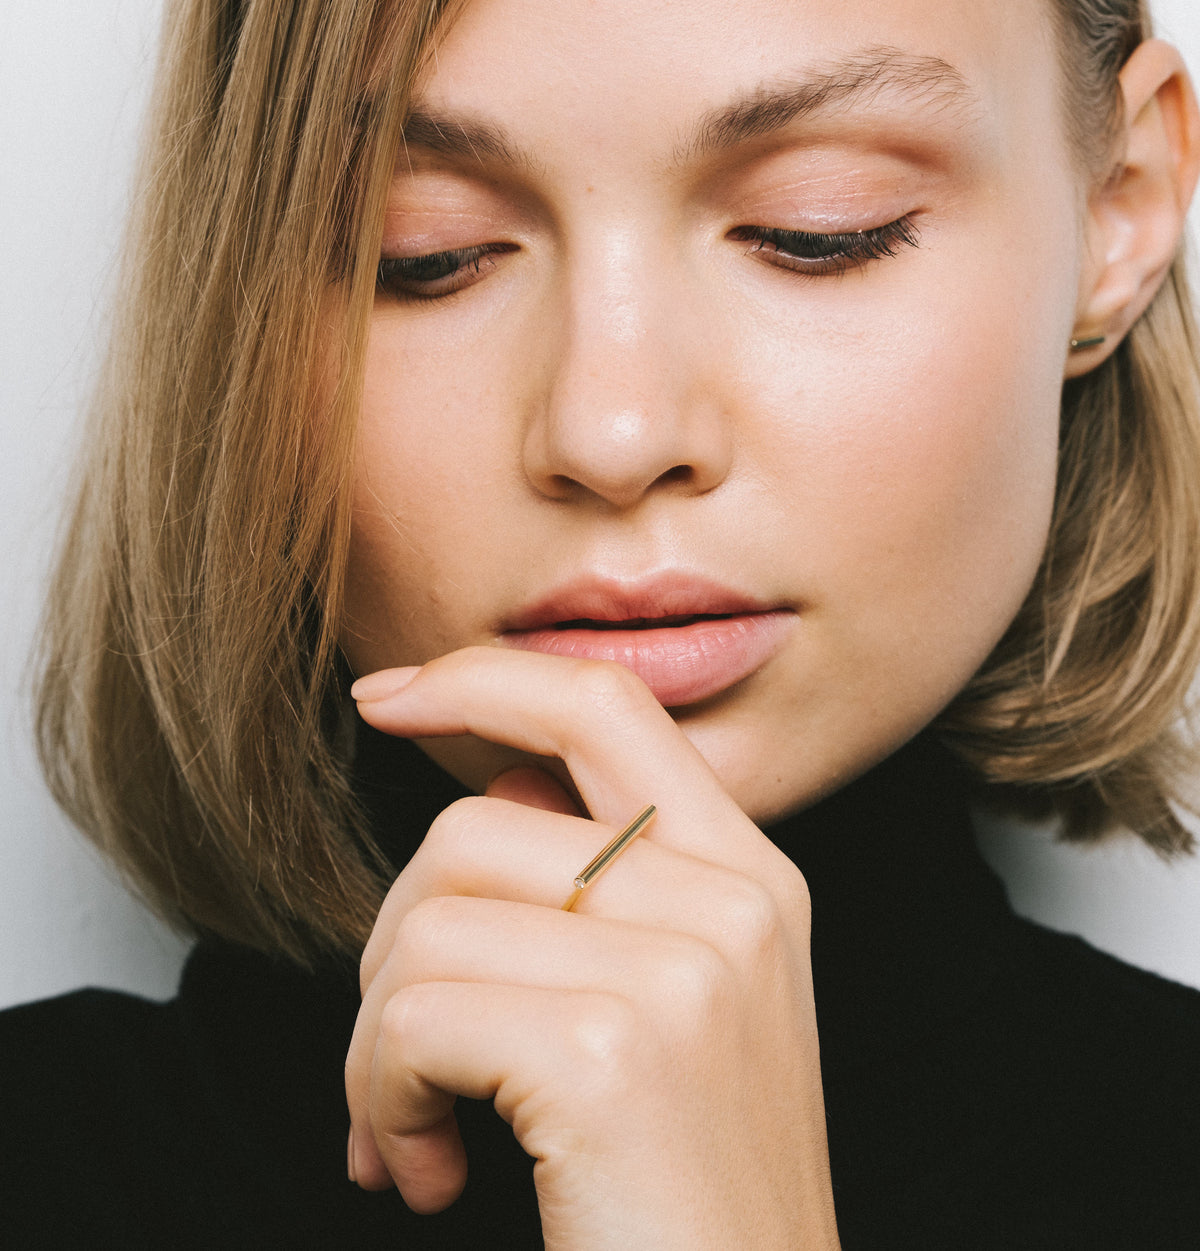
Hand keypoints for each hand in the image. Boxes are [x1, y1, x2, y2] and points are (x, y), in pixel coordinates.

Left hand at [345, 647, 840, 1248]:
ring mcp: (685, 971)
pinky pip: (414, 1017)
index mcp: (749, 876)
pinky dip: (381, 1098)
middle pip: (475, 822)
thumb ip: (606, 885)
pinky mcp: (614, 1055)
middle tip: (405, 1053)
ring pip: (429, 922)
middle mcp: (734, 901)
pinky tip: (424, 1174)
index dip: (484, 678)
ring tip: (414, 1128)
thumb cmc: (683, 1194)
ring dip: (378, 1041)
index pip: (604, 707)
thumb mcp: (679, 1011)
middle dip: (395, 936)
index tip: (386, 695)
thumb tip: (483, 795)